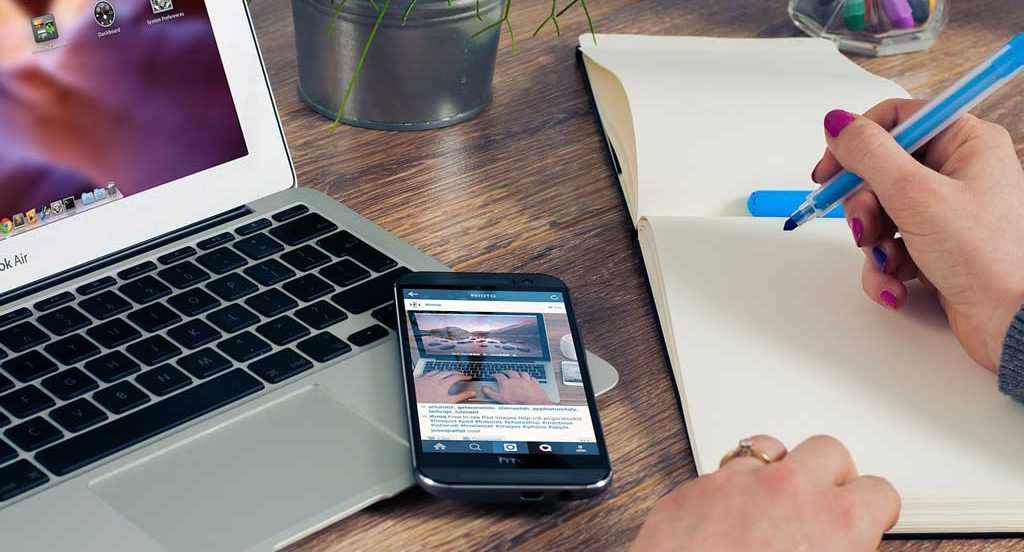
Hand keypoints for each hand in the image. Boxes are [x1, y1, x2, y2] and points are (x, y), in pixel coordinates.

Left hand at [413, 372, 474, 402]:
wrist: (413, 401)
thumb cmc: (429, 403)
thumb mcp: (448, 402)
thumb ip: (460, 397)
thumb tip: (471, 394)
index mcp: (443, 384)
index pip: (456, 377)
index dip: (463, 377)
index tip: (468, 377)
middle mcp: (435, 378)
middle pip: (447, 372)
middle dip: (454, 372)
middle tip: (459, 374)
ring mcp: (426, 378)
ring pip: (436, 371)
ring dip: (443, 372)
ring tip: (446, 373)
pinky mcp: (419, 379)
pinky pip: (426, 373)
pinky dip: (431, 373)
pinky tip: (430, 375)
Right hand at [481, 371, 554, 404]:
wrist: (533, 403)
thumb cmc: (517, 402)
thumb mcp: (500, 399)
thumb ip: (490, 393)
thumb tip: (484, 388)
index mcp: (507, 382)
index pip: (498, 376)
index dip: (494, 375)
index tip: (492, 375)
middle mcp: (516, 379)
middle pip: (510, 372)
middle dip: (505, 371)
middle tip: (503, 372)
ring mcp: (526, 380)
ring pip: (521, 373)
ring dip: (518, 373)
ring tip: (516, 373)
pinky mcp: (534, 383)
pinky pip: (532, 378)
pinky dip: (529, 377)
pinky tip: (529, 378)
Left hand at [632, 435, 899, 551]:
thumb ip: (842, 550)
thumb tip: (844, 547)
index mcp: (836, 522)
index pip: (879, 492)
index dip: (874, 510)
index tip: (867, 519)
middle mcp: (789, 490)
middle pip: (828, 452)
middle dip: (829, 478)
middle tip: (821, 508)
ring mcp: (736, 483)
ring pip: (769, 449)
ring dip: (776, 473)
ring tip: (772, 505)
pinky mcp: (693, 489)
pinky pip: (721, 474)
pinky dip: (730, 491)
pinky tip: (726, 519)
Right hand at [814, 100, 1023, 370]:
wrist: (1015, 323)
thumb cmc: (990, 257)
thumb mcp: (916, 195)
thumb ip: (869, 154)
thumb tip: (837, 124)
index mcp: (965, 142)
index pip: (894, 121)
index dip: (855, 144)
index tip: (829, 170)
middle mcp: (957, 172)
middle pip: (878, 171)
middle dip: (864, 207)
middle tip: (866, 227)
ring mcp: (945, 212)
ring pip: (879, 213)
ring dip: (873, 243)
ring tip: (889, 261)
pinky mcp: (936, 247)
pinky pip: (890, 247)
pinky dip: (885, 268)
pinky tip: (898, 283)